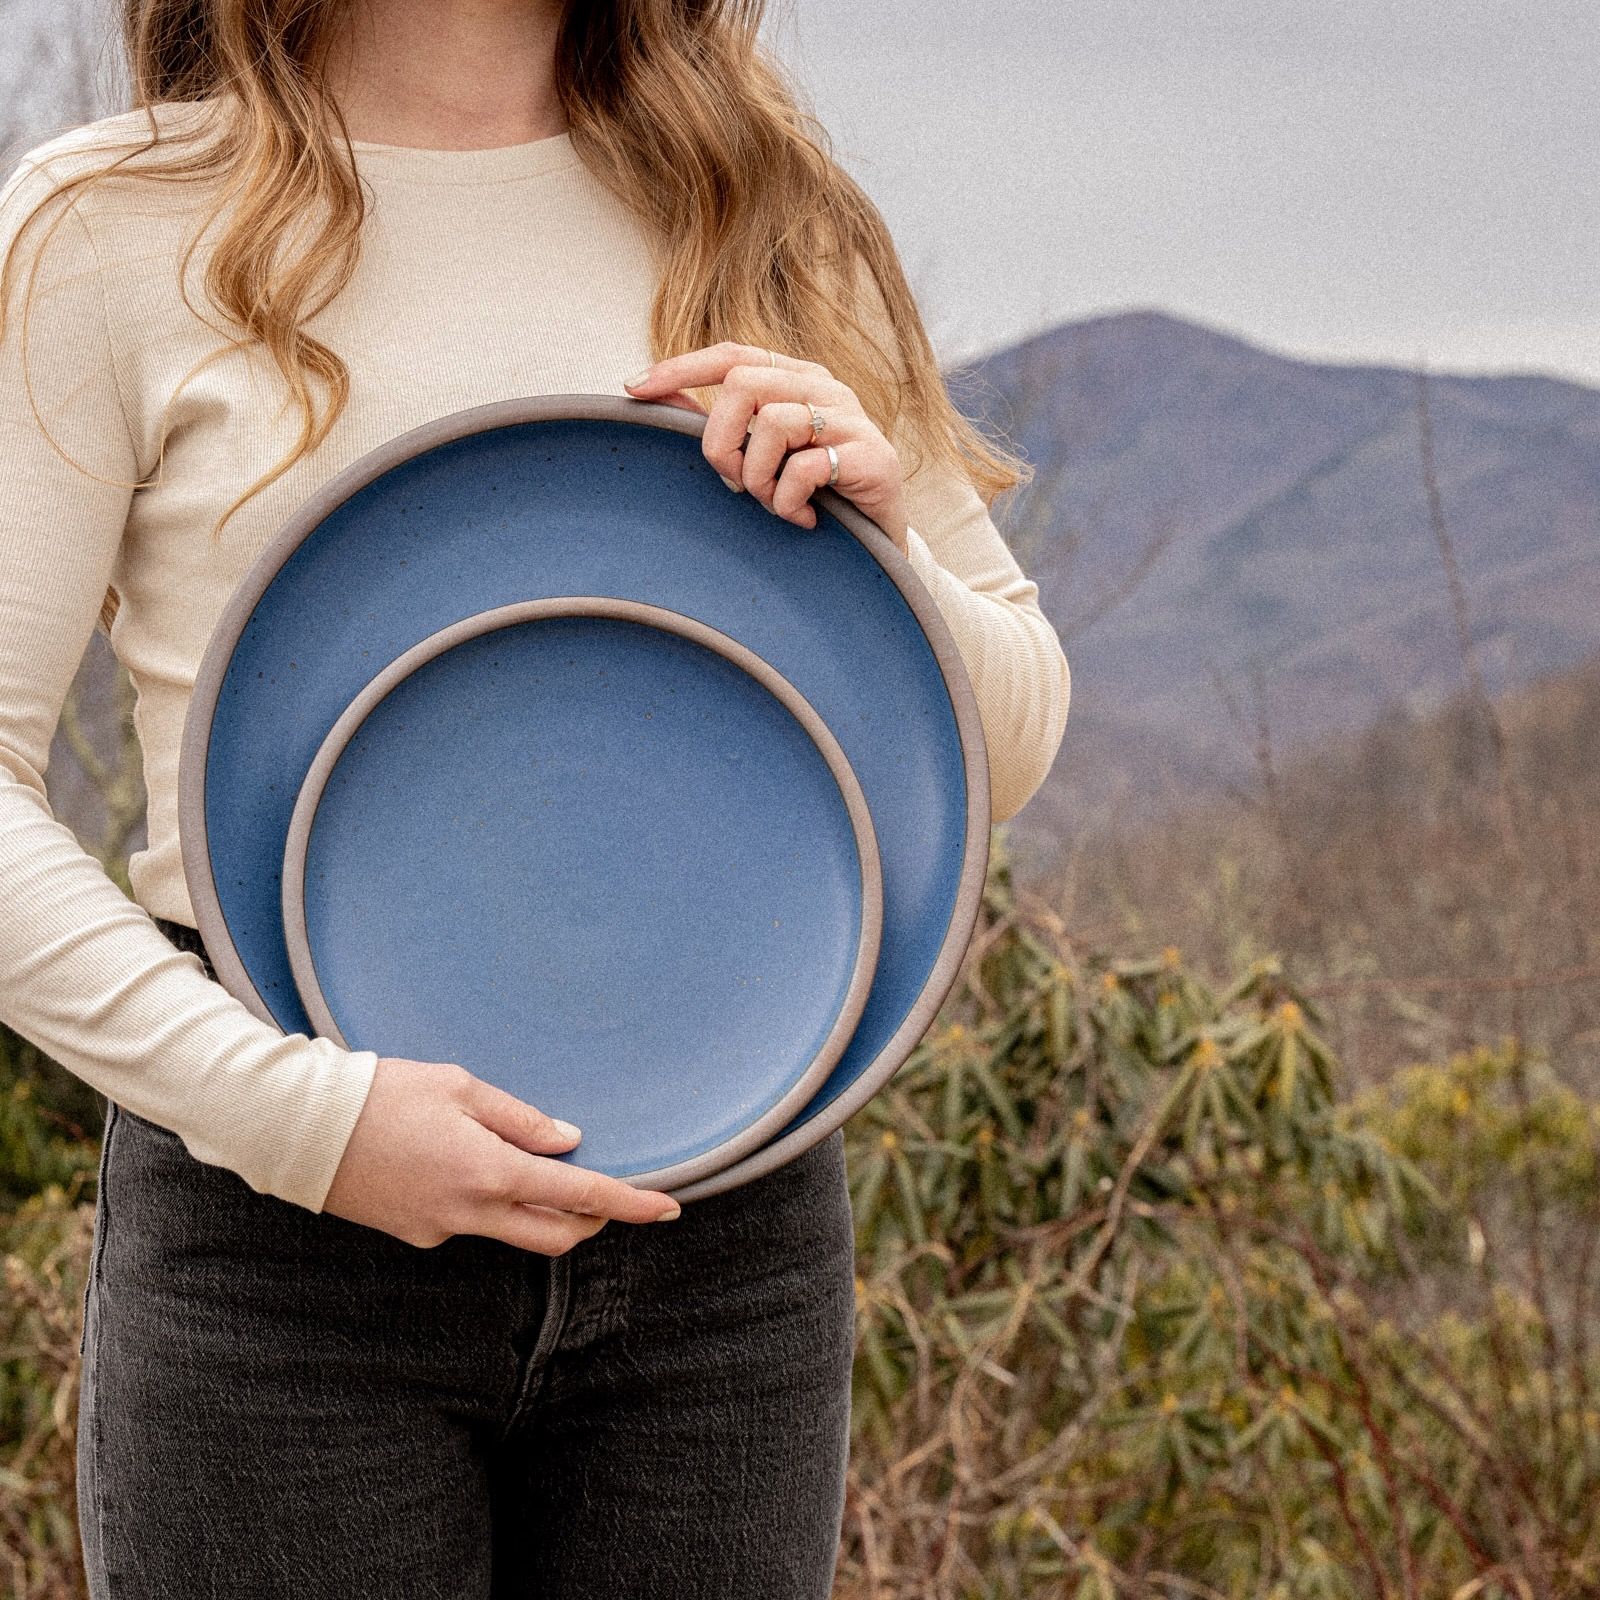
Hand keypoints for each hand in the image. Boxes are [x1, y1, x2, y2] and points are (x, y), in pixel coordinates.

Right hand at [321, 1056, 680, 1252]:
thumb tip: (569, 1140)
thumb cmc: (382, 1094)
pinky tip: (459, 1163)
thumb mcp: (461, 1088)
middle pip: (555, 1236)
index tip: (668, 1207)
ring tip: (533, 1164)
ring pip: (512, 1234)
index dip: (629, 1204)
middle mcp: (470, 1213)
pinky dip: (486, 1201)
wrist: (299, 1127)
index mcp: (490, 1172)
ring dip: (539, 1210)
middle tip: (608, 1190)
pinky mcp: (414, 1234)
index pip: (580, 1197)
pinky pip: (468, 1224)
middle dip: (592, 1219)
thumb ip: (521, 1119)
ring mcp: (440, 1231)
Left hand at [623, 342, 910, 555]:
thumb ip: (714, 424)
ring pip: (774, 424)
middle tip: (733, 485)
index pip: (731, 355)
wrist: (879, 545)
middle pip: (743, 386)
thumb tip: (649, 391)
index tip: (633, 387)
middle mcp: (825, 387)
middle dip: (721, 444)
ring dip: (758, 479)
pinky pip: (806, 468)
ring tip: (774, 504)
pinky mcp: (874, 455)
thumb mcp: (760, 456)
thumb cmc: (812, 496)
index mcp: (795, 378)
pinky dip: (789, 502)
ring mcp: (853, 419)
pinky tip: (802, 519)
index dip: (680, 368)